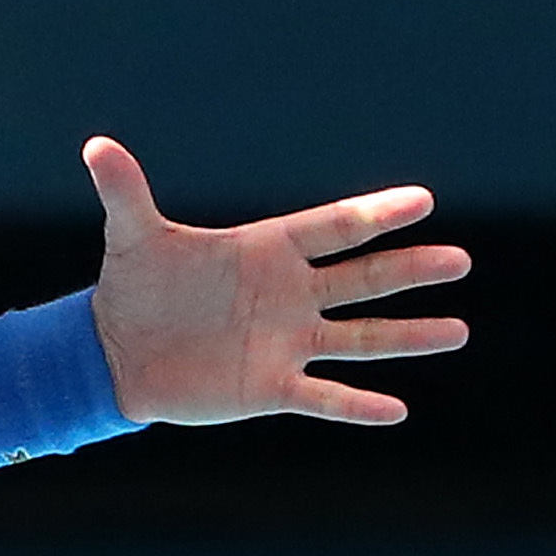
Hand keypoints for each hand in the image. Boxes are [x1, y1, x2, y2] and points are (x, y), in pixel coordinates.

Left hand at [82, 136, 469, 426]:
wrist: (117, 352)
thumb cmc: (133, 286)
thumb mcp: (132, 236)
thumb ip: (125, 191)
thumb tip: (96, 145)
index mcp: (265, 251)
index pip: (331, 228)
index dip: (374, 214)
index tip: (422, 200)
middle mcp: (288, 294)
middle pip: (361, 279)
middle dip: (409, 270)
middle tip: (459, 259)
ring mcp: (286, 342)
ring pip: (360, 338)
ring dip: (407, 336)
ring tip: (458, 329)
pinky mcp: (272, 387)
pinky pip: (325, 397)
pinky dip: (358, 405)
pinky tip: (397, 410)